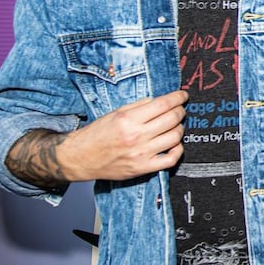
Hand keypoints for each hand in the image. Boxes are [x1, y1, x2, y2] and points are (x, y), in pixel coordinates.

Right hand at [55, 91, 187, 180]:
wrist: (81, 157)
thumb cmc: (97, 134)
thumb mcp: (116, 113)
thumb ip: (139, 106)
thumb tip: (160, 101)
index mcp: (128, 119)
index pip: (163, 104)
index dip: (177, 98)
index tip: (182, 96)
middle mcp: (136, 136)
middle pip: (172, 119)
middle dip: (180, 111)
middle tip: (180, 109)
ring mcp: (141, 153)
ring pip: (175, 137)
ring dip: (179, 128)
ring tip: (175, 125)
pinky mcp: (143, 168)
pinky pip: (171, 159)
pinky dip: (178, 150)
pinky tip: (175, 144)